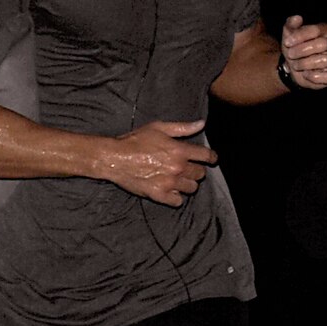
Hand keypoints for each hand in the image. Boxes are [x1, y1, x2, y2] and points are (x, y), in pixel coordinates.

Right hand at [98, 119, 216, 206]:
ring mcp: (169, 183)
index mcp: (179, 150)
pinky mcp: (159, 195)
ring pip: (192, 188)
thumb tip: (201, 124)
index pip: (206, 156)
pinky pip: (178, 201)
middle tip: (188, 167)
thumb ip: (182, 128)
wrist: (114, 157)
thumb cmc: (135, 140)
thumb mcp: (159, 128)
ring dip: (188, 183)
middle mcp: (177, 168)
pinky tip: (171, 190)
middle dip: (197, 170)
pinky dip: (177, 197)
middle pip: (200, 173)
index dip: (212, 157)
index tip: (212, 158)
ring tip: (179, 179)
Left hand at [280, 15, 326, 89]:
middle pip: (322, 44)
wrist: (292, 68)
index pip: (317, 30)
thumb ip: (291, 24)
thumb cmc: (294, 47)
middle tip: (291, 54)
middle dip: (302, 50)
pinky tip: (306, 74)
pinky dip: (314, 76)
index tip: (288, 42)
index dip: (301, 36)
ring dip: (305, 64)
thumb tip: (297, 18)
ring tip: (296, 65)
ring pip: (325, 61)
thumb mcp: (289, 34)